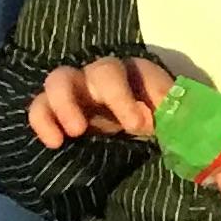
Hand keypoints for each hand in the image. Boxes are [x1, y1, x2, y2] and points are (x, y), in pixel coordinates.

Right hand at [28, 55, 174, 147]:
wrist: (137, 151)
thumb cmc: (160, 133)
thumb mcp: (178, 129)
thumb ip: (180, 125)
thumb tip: (172, 128)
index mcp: (141, 77)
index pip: (141, 72)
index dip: (144, 94)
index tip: (144, 125)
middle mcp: (108, 78)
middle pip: (104, 70)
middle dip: (113, 94)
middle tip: (127, 127)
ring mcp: (79, 92)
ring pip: (61, 79)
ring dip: (66, 102)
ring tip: (76, 132)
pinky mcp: (58, 112)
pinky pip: (40, 107)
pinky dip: (42, 121)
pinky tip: (54, 143)